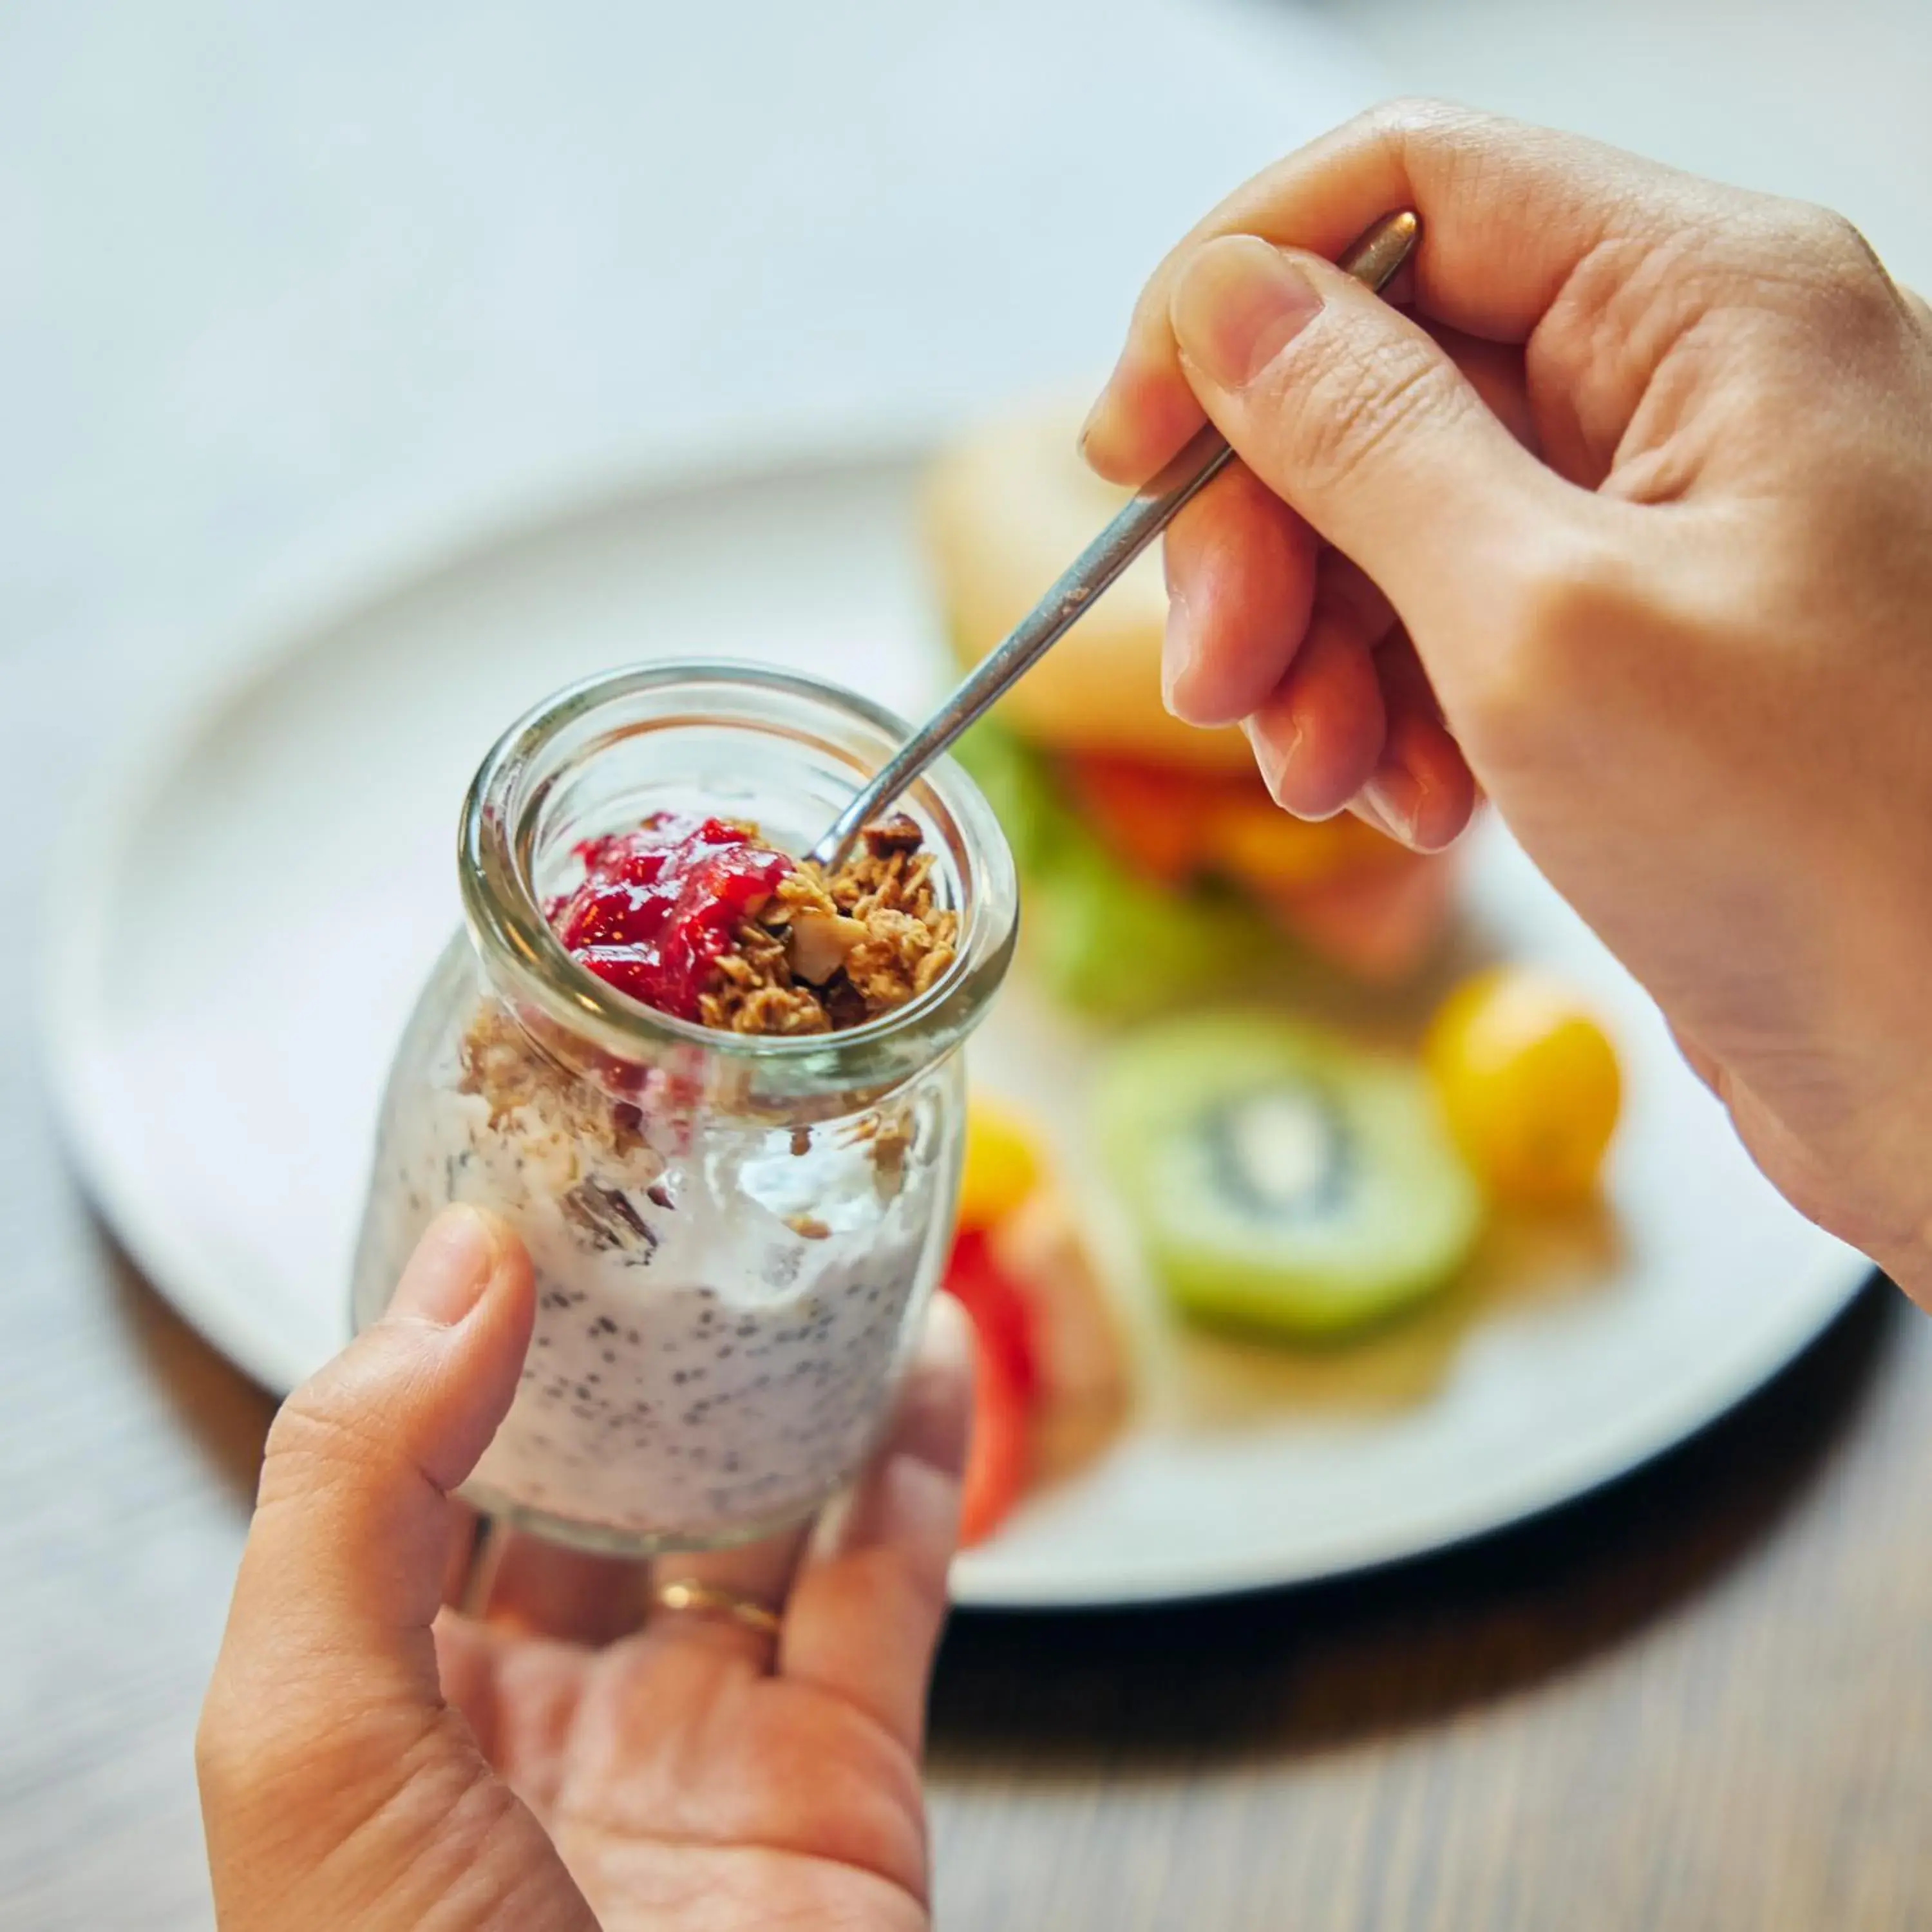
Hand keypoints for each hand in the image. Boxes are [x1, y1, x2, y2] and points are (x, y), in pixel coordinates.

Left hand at [198, 1206, 969, 1930]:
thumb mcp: (305, 1752)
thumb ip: (351, 1494)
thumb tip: (454, 1268)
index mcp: (383, 1718)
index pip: (414, 1471)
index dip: (458, 1330)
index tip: (517, 1189)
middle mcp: (541, 1726)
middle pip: (598, 1476)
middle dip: (638, 1341)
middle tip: (677, 1190)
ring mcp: (701, 1752)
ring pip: (756, 1512)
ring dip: (790, 1377)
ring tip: (810, 1236)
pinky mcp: (844, 1787)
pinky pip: (888, 1584)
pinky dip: (917, 1459)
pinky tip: (923, 1350)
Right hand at [1080, 101, 1931, 1297]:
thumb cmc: (1830, 846)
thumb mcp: (1541, 623)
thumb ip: (1366, 439)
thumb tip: (1226, 306)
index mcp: (1709, 305)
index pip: (1408, 187)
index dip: (1233, 299)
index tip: (1126, 451)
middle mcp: (1691, 387)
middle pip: (1384, 371)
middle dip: (1269, 530)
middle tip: (1217, 678)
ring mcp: (1668, 524)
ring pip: (1400, 517)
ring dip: (1318, 646)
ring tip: (1327, 777)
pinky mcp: (1642, 650)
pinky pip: (1454, 626)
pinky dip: (1395, 712)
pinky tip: (1419, 808)